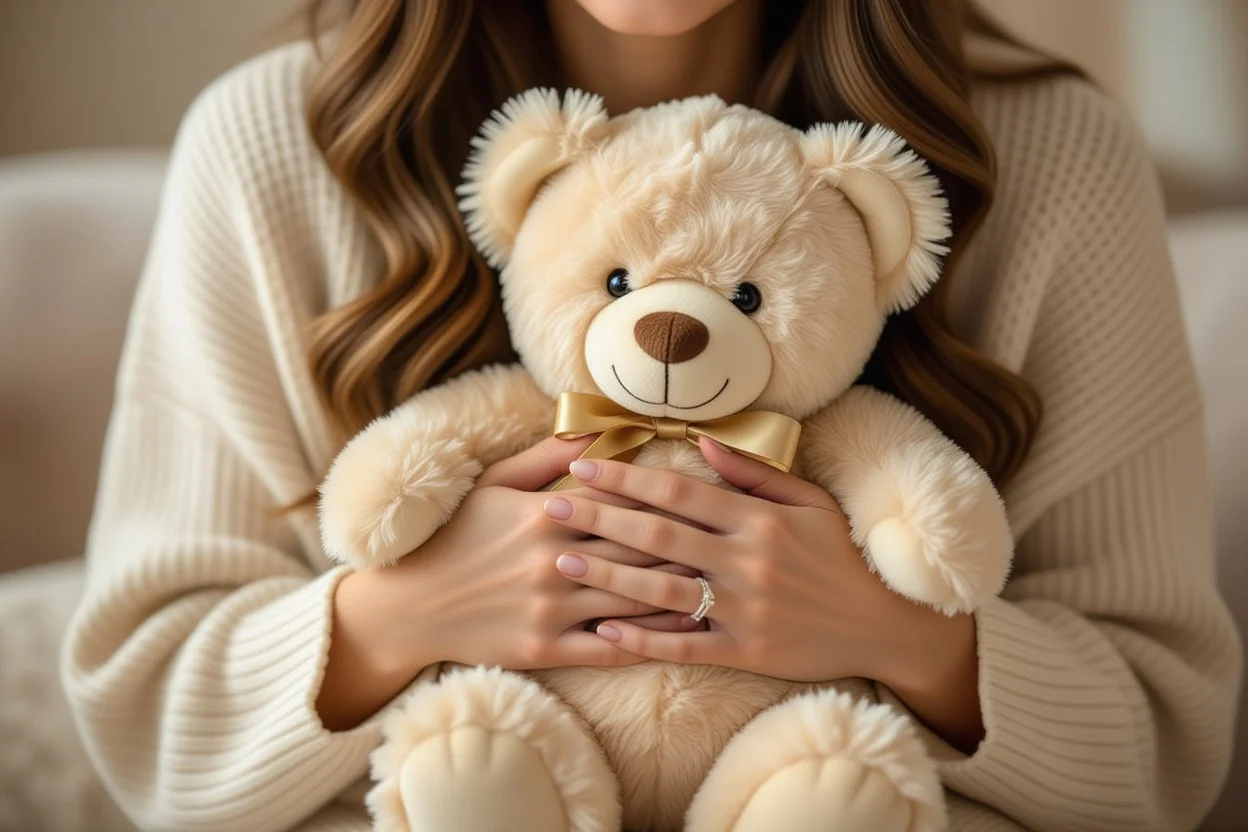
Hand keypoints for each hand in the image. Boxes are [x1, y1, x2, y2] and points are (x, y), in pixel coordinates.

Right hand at [317, 436, 696, 729]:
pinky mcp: (545, 648)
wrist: (409, 604)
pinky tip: (685, 634)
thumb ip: (548, 456)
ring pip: (635, 597)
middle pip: (640, 548)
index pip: (623, 502)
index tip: (709, 495)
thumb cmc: (456, 535)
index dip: (670, 499)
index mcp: (544, 513)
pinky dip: (652, 641)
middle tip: (735, 538)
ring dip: (685, 591)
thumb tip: (597, 429)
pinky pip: (612, 647)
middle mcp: (553, 559)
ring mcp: (551, 607)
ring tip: (727, 583)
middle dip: (691, 543)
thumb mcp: (494, 483)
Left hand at [541, 438, 977, 692]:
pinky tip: (605, 629)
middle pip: (659, 535)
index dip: (626, 478)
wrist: (883, 622)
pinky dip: (644, 639)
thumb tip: (703, 440)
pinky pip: (685, 646)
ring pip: (662, 589)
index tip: (582, 465)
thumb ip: (754, 474)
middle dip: (600, 518)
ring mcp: (744, 608)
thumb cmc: (841, 555)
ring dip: (608, 575)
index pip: (678, 492)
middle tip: (550, 506)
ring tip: (562, 559)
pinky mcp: (746, 651)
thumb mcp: (809, 502)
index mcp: (757, 519)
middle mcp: (746, 560)